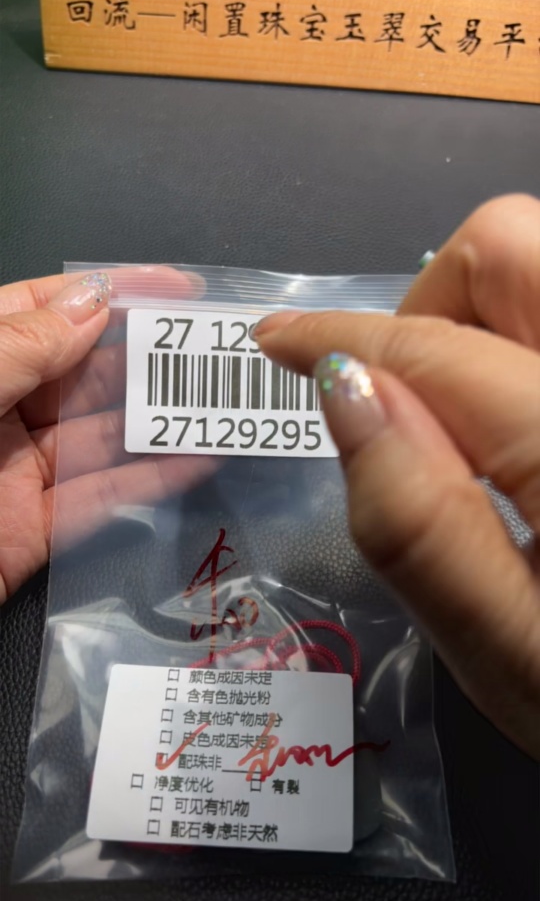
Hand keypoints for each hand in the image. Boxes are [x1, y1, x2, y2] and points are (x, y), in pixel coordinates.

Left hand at [0, 267, 213, 603]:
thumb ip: (17, 347)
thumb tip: (94, 304)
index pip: (44, 311)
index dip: (109, 293)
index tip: (176, 287)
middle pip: (82, 372)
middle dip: (147, 358)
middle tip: (217, 349)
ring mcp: (14, 472)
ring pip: (99, 437)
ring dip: (160, 420)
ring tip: (223, 400)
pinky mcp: (32, 533)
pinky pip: (99, 500)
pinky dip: (150, 481)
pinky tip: (198, 459)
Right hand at [256, 194, 539, 759]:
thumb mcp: (509, 655)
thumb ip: (418, 525)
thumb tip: (343, 393)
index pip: (432, 348)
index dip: (336, 336)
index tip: (277, 341)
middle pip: (508, 245)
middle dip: (425, 307)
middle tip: (398, 404)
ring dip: (477, 319)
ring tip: (463, 425)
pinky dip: (519, 342)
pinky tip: (516, 425)